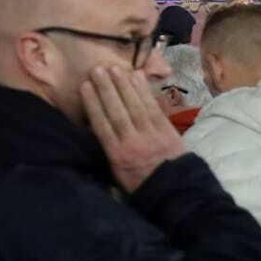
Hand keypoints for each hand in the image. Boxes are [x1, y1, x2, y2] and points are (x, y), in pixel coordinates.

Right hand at [82, 64, 185, 193]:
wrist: (176, 193)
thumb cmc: (142, 184)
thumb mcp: (117, 174)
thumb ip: (108, 150)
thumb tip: (95, 128)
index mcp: (117, 155)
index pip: (102, 124)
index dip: (93, 103)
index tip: (84, 86)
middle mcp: (132, 142)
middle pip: (117, 111)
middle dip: (106, 88)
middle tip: (97, 69)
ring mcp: (151, 134)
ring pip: (135, 105)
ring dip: (124, 85)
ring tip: (114, 68)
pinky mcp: (166, 130)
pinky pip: (153, 106)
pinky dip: (144, 90)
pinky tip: (136, 76)